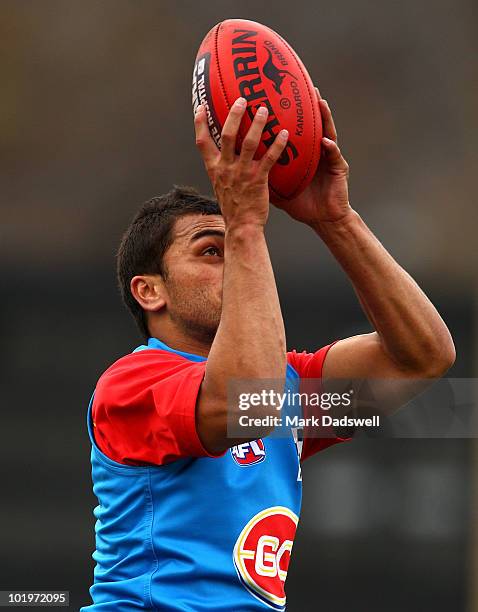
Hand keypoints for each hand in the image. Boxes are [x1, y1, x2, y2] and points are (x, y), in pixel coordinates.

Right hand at [194, 97, 288, 228]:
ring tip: (265, 110)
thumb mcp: (221, 186)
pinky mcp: (258, 180)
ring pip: (249, 142)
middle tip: (243, 99)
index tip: (201, 106)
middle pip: (226, 134)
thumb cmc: (234, 207)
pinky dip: (277, 144)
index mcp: (214, 169)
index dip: (200, 123)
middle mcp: (226, 168)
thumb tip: (225, 154)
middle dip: (234, 115)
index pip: (202, 142)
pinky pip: (269, 158)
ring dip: (257, 124)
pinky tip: (285, 133)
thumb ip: (222, 169)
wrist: (242, 226)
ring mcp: (242, 173)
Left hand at [274, 89, 352, 228]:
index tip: (275, 96)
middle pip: (309, 125)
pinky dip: (330, 149)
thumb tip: (238, 170)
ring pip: (326, 133)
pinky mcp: (338, 168)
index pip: (293, 130)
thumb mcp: (277, 189)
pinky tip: (325, 142)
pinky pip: (333, 156)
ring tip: (320, 102)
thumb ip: (261, 177)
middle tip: (298, 86)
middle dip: (306, 106)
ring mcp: (328, 158)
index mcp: (301, 155)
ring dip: (324, 117)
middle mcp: (315, 151)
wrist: (323, 219)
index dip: (287, 115)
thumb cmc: (302, 204)